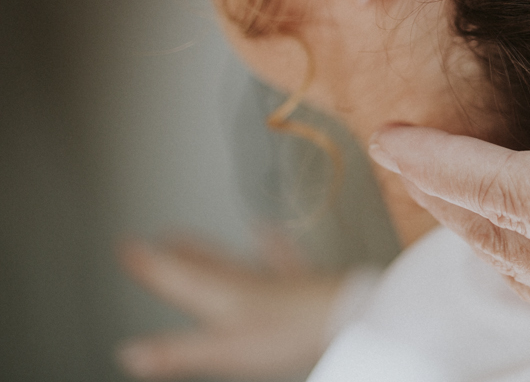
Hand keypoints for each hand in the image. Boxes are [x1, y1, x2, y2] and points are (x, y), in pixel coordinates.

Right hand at [117, 234, 348, 378]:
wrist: (349, 318)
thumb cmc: (290, 332)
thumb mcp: (223, 350)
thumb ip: (176, 352)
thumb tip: (130, 353)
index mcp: (223, 297)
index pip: (178, 278)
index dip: (149, 265)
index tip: (125, 246)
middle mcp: (248, 283)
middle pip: (205, 267)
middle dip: (179, 256)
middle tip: (160, 239)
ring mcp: (277, 282)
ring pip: (235, 262)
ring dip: (211, 252)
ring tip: (193, 240)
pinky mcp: (304, 287)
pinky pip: (281, 261)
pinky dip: (271, 245)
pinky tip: (268, 231)